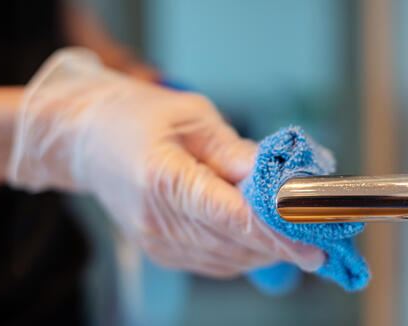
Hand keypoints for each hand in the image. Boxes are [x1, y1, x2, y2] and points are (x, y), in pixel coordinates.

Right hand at [8, 48, 324, 277]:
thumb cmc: (135, 117)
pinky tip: (260, 236)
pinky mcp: (160, 251)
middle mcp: (157, 220)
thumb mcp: (190, 116)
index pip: (231, 216)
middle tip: (320, 234)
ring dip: (266, 250)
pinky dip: (243, 252)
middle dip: (282, 242)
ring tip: (295, 233)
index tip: (314, 243)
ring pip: (227, 260)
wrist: (87, 140)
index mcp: (162, 178)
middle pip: (234, 244)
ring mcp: (157, 241)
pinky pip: (213, 262)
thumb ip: (233, 151)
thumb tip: (276, 178)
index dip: (277, 232)